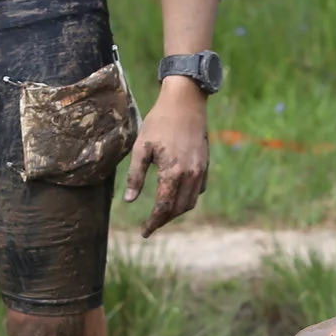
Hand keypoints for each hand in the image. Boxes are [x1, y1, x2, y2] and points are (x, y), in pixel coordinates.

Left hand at [125, 78, 210, 235]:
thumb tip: (130, 201)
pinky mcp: (205, 164)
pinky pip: (199, 190)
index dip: (153, 223)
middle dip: (164, 220)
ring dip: (176, 212)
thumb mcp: (141, 147)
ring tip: (161, 214)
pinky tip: (176, 196)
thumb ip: (136, 175)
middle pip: (178, 209)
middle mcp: (190, 175)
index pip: (163, 207)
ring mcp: (201, 170)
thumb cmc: (159, 122)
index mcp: (173, 172)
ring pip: (190, 202)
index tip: (144, 232)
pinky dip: (187, 198)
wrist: (185, 103)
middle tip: (150, 225)